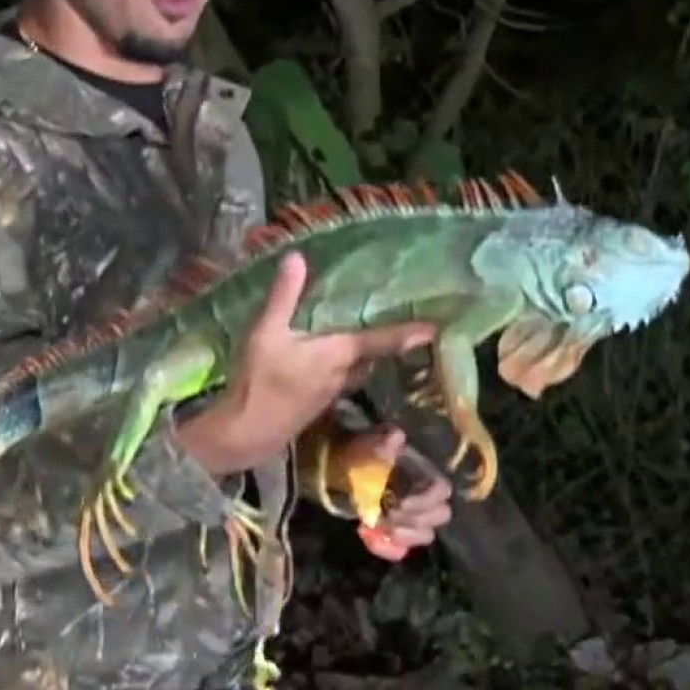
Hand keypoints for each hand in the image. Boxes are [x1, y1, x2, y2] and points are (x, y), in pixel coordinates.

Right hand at [178, 252, 434, 476]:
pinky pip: (345, 375)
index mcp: (339, 352)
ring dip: (369, 350)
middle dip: (391, 338)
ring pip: (360, 365)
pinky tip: (335, 353)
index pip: (383, 339)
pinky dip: (348, 361)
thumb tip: (298, 257)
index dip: (412, 331)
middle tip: (407, 319)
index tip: (441, 326)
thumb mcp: (267, 333)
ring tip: (370, 329)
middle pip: (375, 351)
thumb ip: (284, 296)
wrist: (249, 432)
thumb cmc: (261, 380)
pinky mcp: (321, 400)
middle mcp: (345, 372)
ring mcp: (334, 389)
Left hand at [351, 428, 452, 562]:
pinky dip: (386, 548)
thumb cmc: (362, 453)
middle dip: (413, 519)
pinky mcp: (398, 534)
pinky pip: (401, 550)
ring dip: (402, 534)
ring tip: (374, 522)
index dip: (425, 500)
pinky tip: (367, 534)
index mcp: (425, 474)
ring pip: (425, 535)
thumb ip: (383, 440)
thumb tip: (397, 436)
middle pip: (439, 517)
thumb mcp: (369, 442)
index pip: (442, 491)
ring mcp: (414, 518)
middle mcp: (426, 498)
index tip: (401, 503)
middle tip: (386, 515)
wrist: (344, 469)